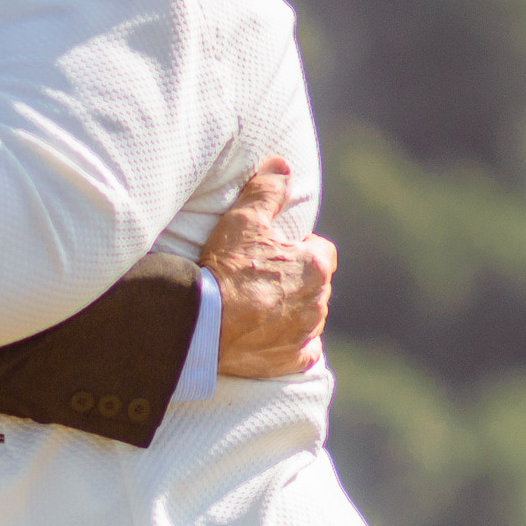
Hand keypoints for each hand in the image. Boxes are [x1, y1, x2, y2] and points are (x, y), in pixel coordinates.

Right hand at [203, 159, 336, 377]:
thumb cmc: (225, 269)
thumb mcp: (243, 220)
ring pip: (309, 316)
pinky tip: (270, 335)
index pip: (322, 250)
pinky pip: (303, 350)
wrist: (204, 324)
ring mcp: (306, 334)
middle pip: (316, 284)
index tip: (276, 250)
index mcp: (315, 266)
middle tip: (263, 276)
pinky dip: (291, 342)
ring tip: (260, 304)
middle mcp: (318, 302)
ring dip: (294, 309)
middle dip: (297, 278)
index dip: (301, 247)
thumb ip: (267, 190)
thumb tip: (283, 165)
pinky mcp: (291, 360)